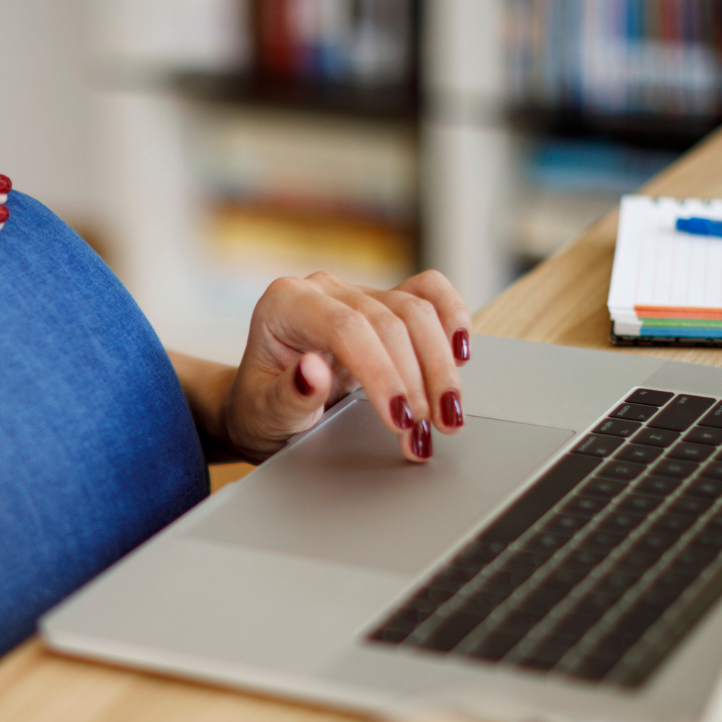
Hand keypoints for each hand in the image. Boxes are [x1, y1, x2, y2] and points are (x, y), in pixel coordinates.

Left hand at [220, 270, 472, 462]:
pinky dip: (452, 320)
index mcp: (286, 304)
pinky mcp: (386, 304)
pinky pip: (430, 294)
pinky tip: (461, 356)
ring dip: (440, 367)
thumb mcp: (264, 414)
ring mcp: (358, 293)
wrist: (265, 406)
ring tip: (447, 418)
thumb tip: (312, 371)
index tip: (400, 419)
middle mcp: (324, 290)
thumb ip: (287, 395)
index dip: (381, 373)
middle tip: (427, 432)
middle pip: (390, 319)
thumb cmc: (260, 409)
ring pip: (418, 310)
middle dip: (417, 380)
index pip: (346, 327)